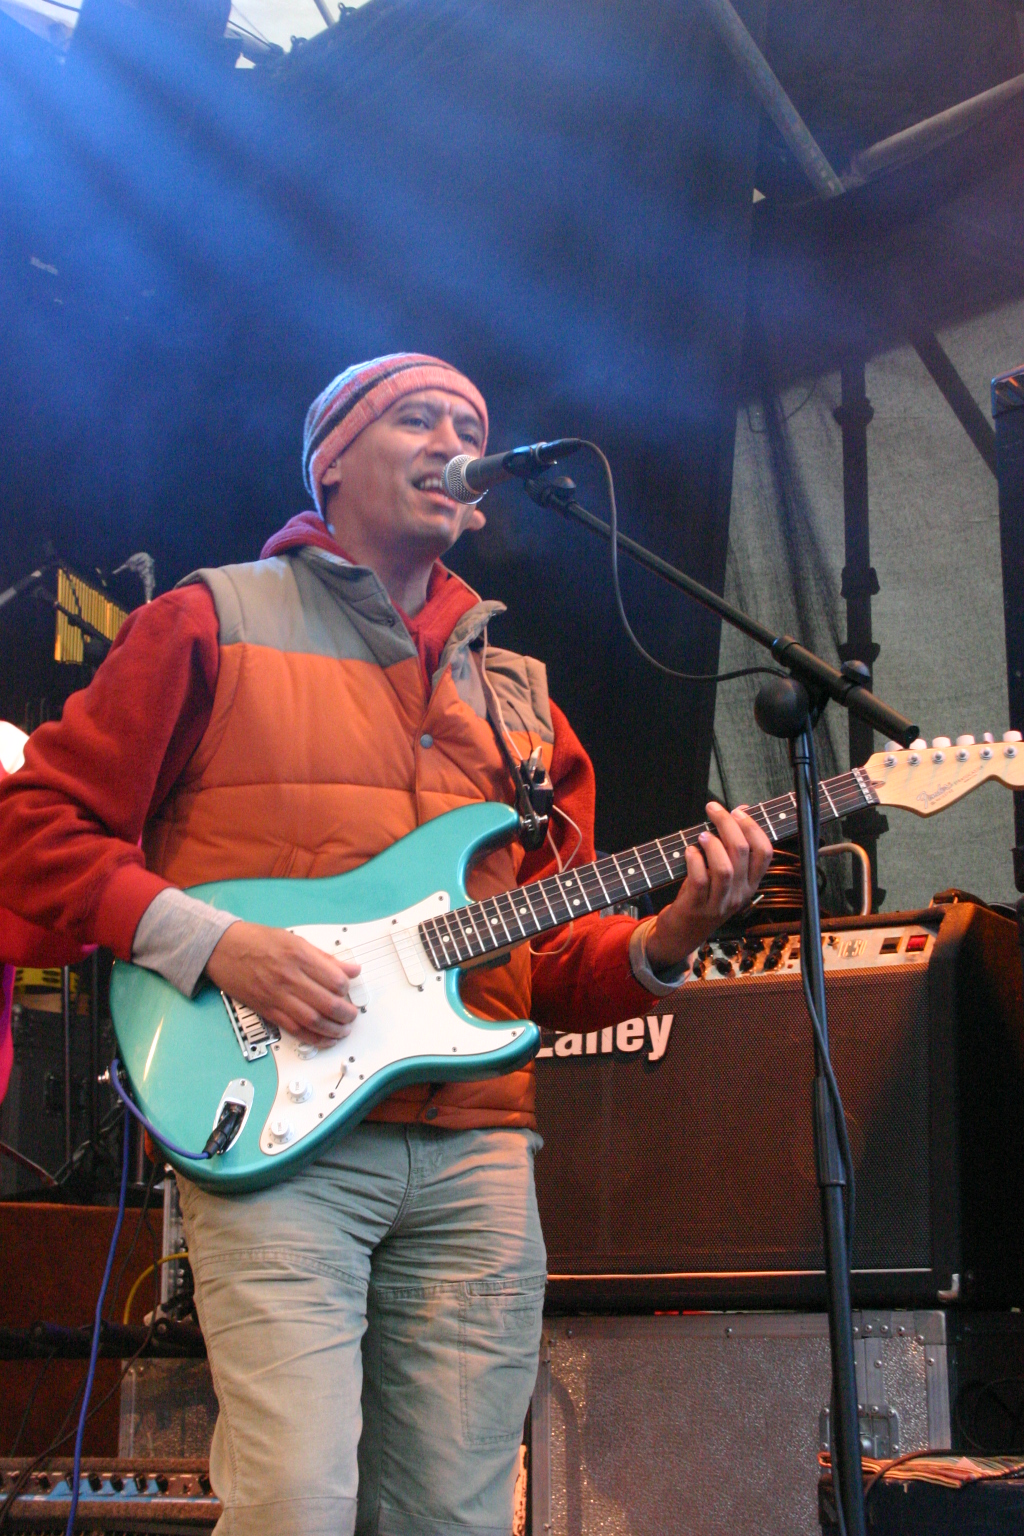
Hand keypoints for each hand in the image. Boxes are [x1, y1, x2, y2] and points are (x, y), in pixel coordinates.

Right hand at [205, 921, 360, 1045]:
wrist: (223, 948)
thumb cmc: (256, 941)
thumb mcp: (295, 940)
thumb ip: (325, 958)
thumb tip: (351, 969)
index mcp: (299, 955)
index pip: (335, 979)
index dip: (347, 989)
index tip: (349, 990)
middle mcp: (289, 977)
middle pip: (327, 1003)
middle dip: (346, 1013)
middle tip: (352, 1015)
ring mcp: (277, 995)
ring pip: (313, 1020)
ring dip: (333, 1030)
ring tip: (343, 1030)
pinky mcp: (267, 1010)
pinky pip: (294, 1029)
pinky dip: (312, 1038)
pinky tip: (324, 1039)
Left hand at [644, 802, 772, 970]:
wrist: (683, 933)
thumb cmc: (704, 896)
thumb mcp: (724, 874)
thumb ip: (732, 845)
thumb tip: (741, 810)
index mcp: (751, 884)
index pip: (765, 853)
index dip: (754, 828)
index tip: (738, 812)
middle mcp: (739, 894)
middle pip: (742, 853)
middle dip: (728, 824)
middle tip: (713, 809)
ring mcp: (719, 902)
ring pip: (725, 869)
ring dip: (713, 845)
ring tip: (702, 834)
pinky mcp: (696, 906)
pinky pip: (699, 880)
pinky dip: (694, 861)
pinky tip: (689, 851)